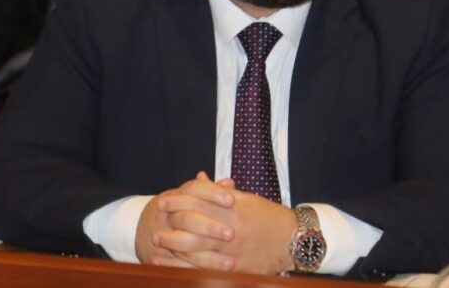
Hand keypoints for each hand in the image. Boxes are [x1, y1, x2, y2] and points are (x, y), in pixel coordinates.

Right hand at [135, 172, 235, 269]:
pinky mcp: (164, 255)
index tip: (232, 201)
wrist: (145, 226)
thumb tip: (229, 182)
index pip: (194, 189)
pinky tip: (215, 275)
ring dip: (207, 256)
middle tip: (231, 234)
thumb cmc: (177, 207)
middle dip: (210, 227)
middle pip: (187, 218)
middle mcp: (169, 214)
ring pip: (183, 243)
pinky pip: (179, 264)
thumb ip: (211, 190)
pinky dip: (197, 269)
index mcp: (177, 195)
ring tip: (231, 263)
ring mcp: (163, 234)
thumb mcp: (190, 195)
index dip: (213, 193)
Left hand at [156, 187, 297, 274]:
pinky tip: (172, 266)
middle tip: (155, 227)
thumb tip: (199, 178)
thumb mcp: (247, 198)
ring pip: (195, 250)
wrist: (293, 239)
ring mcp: (232, 251)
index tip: (162, 202)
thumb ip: (220, 191)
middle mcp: (230, 229)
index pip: (197, 202)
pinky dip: (185, 267)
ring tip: (157, 245)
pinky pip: (205, 269)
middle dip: (170, 226)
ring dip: (173, 247)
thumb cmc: (269, 217)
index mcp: (232, 209)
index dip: (177, 202)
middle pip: (192, 226)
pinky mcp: (235, 269)